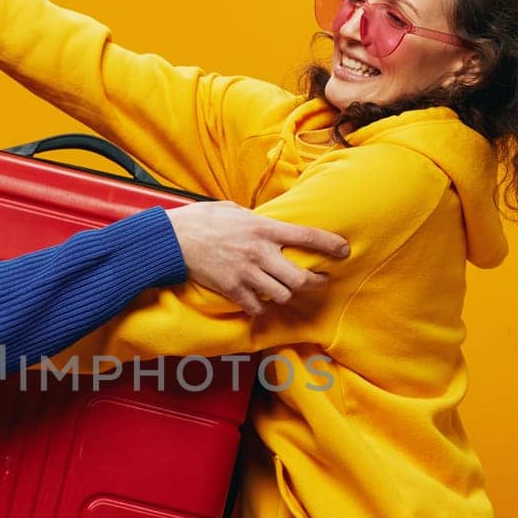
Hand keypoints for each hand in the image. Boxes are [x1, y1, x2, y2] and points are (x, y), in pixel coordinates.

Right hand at [166, 201, 349, 315]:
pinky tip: (259, 300)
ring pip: (282, 296)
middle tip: (319, 280)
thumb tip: (267, 224)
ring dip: (286, 294)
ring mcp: (246, 274)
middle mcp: (260, 253)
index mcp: (264, 228)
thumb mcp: (234, 209)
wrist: (173, 240)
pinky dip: (261, 307)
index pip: (307, 236)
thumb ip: (256, 219)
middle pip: (300, 279)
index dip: (331, 244)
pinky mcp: (232, 290)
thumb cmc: (202, 220)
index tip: (344, 250)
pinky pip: (257, 307)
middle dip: (315, 282)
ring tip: (285, 289)